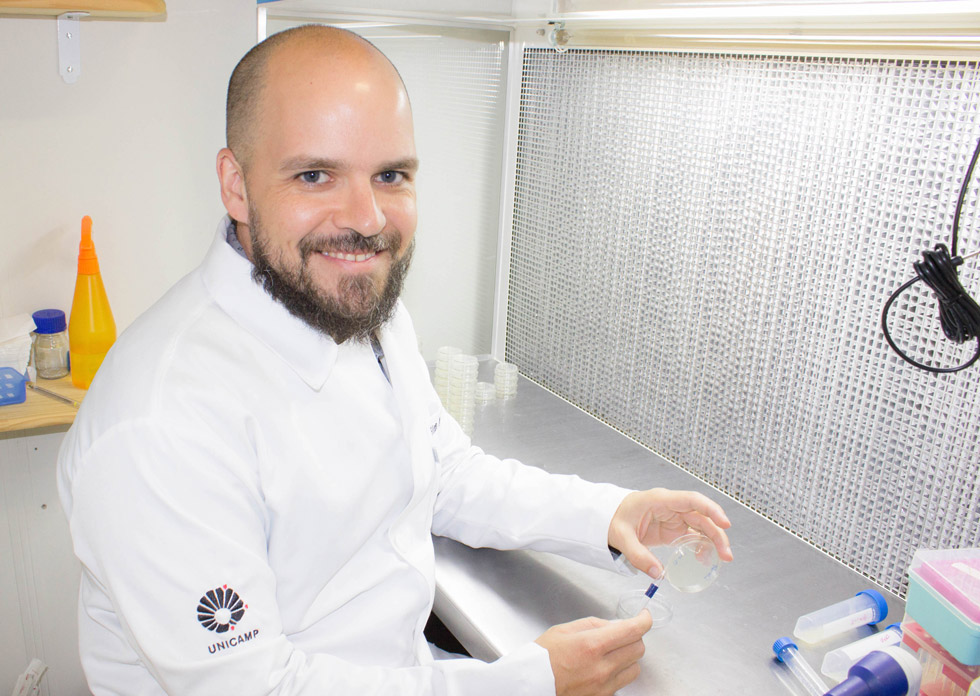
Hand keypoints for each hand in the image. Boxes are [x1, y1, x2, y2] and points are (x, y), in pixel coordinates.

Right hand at [535, 611, 651, 695]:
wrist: (531, 685)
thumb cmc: (542, 657)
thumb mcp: (564, 630)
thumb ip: (594, 624)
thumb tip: (615, 624)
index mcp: (591, 645)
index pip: (632, 630)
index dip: (644, 620)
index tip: (644, 616)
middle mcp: (602, 668)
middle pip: (638, 648)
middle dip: (634, 637)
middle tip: (622, 633)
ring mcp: (604, 686)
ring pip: (635, 668)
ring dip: (628, 657)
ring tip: (612, 652)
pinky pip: (622, 682)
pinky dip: (618, 673)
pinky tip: (603, 668)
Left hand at [608, 488, 732, 578]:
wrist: (607, 517)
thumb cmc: (613, 518)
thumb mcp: (621, 537)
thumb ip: (638, 555)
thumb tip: (657, 573)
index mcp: (660, 500)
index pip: (691, 500)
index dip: (711, 509)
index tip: (725, 523)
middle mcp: (671, 506)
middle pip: (701, 516)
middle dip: (717, 533)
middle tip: (726, 554)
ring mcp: (673, 517)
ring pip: (701, 526)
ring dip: (713, 540)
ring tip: (722, 559)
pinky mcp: (672, 528)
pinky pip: (692, 535)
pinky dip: (701, 545)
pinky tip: (705, 558)